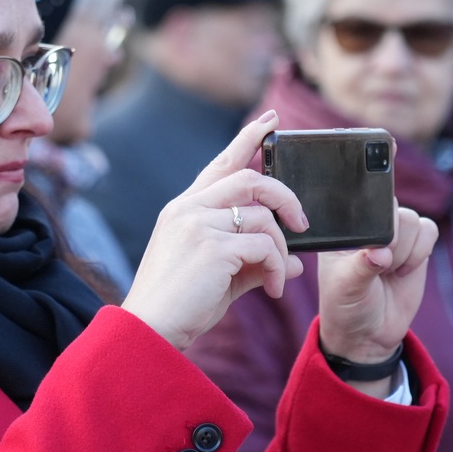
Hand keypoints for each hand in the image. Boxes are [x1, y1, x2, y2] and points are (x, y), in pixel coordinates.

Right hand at [123, 110, 307, 350]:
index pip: (221, 164)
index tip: (270, 121)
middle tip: (302, 223)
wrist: (150, 330)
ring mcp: (198, 224)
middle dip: (285, 197)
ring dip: (280, 248)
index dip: (248, 140)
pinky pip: (263, 245)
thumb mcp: (220, 276)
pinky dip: (275, 268)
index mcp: (183, 209)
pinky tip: (272, 290)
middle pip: (251, 179)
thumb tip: (294, 263)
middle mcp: (188, 209)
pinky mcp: (212, 247)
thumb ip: (254, 261)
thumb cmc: (180, 305)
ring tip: (277, 278)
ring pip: (262, 217)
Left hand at [317, 205, 438, 370]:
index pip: (366, 204)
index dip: (378, 223)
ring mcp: (394, 235)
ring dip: (407, 250)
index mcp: (345, 230)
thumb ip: (362, 267)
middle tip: (382, 267)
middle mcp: (370, 226)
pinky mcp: (415, 246)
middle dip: (394, 242)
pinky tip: (404, 271)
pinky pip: (429, 231)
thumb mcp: (346, 289)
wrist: (369, 334)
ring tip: (390, 272)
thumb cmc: (347, 307)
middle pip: (396, 211)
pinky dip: (421, 251)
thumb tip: (382, 254)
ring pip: (414, 220)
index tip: (376, 248)